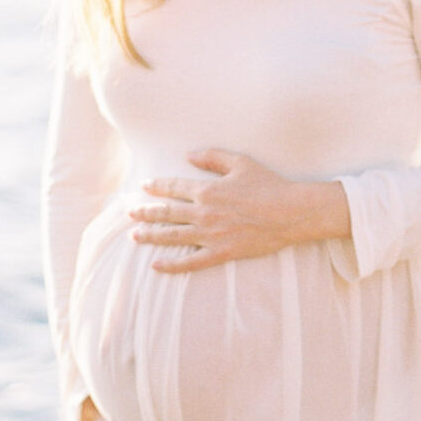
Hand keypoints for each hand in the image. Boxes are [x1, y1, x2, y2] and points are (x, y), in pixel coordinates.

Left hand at [128, 149, 349, 273]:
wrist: (290, 213)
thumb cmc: (268, 184)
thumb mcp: (240, 162)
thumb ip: (211, 157)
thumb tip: (187, 155)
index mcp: (207, 189)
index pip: (173, 187)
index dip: (156, 186)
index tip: (143, 186)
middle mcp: (204, 213)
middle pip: (166, 213)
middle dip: (145, 212)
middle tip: (130, 212)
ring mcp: (211, 235)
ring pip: (172, 237)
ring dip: (151, 236)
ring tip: (135, 235)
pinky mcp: (221, 253)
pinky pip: (190, 262)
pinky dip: (172, 265)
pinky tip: (157, 266)